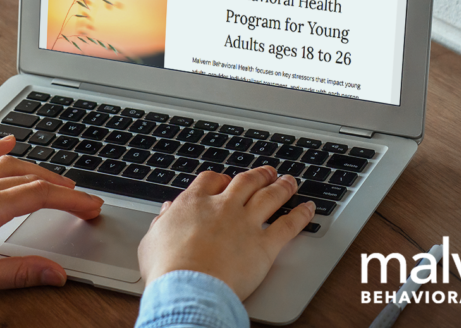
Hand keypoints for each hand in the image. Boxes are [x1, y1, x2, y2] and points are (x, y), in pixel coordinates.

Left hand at [0, 136, 102, 301]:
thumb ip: (20, 273)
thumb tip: (56, 272)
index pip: (38, 196)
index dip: (70, 200)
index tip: (91, 206)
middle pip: (28, 178)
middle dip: (61, 186)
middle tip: (85, 200)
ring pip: (5, 166)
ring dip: (36, 170)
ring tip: (59, 181)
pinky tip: (8, 143)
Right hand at [137, 166, 314, 299]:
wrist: (187, 287)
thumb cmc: (167, 269)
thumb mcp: (151, 241)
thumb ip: (162, 222)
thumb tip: (167, 211)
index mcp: (194, 203)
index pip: (211, 180)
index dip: (221, 179)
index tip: (226, 181)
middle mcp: (223, 207)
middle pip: (246, 182)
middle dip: (258, 175)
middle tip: (267, 172)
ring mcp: (246, 223)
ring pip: (270, 196)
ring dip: (282, 186)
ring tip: (290, 181)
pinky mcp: (264, 245)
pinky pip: (289, 225)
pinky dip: (301, 215)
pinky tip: (308, 208)